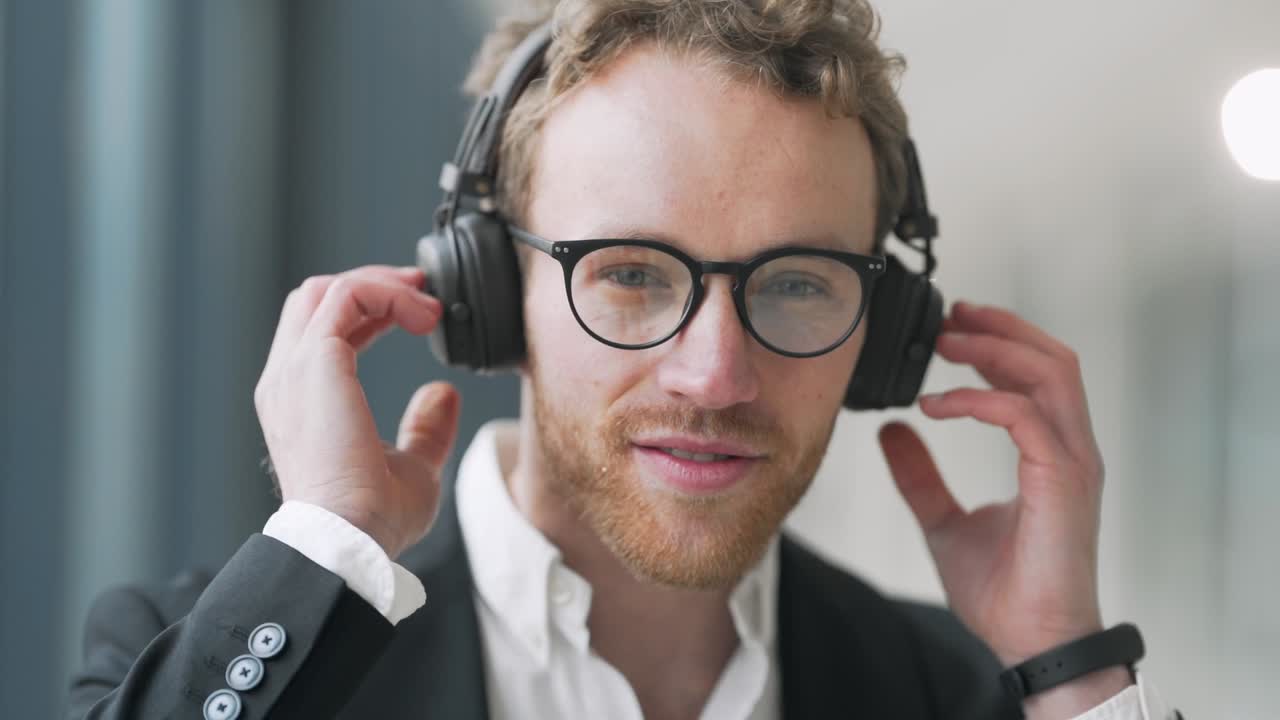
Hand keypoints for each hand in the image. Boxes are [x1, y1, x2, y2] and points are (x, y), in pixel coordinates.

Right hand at [254, 265, 460, 558]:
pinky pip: (347, 297)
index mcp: (301, 401)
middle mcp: (288, 379)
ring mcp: (294, 369)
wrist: (349, 538)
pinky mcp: (315, 362)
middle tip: (423, 293)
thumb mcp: (412, 467)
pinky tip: (421, 315)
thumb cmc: (373, 520)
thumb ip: (425, 429)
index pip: (323, 329)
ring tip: (427, 304)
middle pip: (316, 298)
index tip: (418, 313)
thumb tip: (442, 395)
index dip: (370, 309)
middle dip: (374, 285)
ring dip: (382, 285)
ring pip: (328, 290)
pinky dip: (387, 293)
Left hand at [878, 301, 1110, 666]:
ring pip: (1051, 374)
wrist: (1030, 642)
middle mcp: (1069, 450)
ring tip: (946, 342)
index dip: (999, 340)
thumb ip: (920, 476)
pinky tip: (937, 405)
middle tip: (949, 316)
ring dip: (995, 348)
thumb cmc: (1004, 591)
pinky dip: (978, 398)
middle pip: (1053, 358)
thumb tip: (893, 432)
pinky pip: (1024, 415)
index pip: (1039, 374)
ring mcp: (1071, 463)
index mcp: (1050, 454)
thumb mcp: (943, 520)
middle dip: (1000, 328)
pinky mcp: (1060, 481)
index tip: (952, 326)